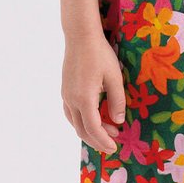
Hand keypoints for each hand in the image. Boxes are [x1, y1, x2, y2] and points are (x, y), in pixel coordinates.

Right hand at [61, 32, 126, 154]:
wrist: (80, 36)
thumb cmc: (100, 54)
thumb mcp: (114, 76)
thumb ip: (117, 100)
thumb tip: (119, 121)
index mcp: (84, 99)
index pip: (93, 129)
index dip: (104, 141)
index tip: (115, 146)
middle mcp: (71, 100)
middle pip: (82, 130)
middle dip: (98, 139)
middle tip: (113, 141)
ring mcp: (66, 95)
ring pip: (75, 123)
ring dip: (90, 130)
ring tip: (107, 129)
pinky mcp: (65, 89)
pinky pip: (71, 113)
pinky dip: (81, 121)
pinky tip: (92, 117)